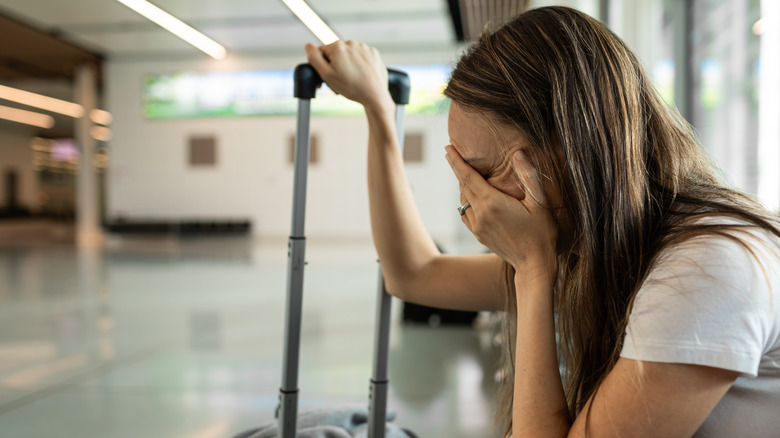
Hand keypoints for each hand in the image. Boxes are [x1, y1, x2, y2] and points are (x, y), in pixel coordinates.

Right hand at [305, 41, 392, 111]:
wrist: (375, 96)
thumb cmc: (351, 87)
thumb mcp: (327, 75)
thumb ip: (315, 58)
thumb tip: (308, 45)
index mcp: (337, 46)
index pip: (322, 52)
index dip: (323, 66)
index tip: (328, 77)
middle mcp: (351, 43)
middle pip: (336, 54)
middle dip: (335, 66)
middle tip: (340, 82)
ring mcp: (364, 48)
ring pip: (349, 56)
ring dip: (347, 66)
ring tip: (352, 81)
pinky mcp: (374, 54)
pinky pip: (361, 58)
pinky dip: (360, 66)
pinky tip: (361, 77)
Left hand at [445, 145, 557, 278]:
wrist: (534, 264)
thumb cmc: (542, 233)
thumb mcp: (540, 203)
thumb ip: (529, 176)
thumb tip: (518, 153)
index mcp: (493, 202)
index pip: (468, 176)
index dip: (456, 161)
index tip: (447, 148)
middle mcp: (480, 214)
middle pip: (463, 186)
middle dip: (458, 169)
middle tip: (453, 154)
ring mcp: (477, 226)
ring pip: (462, 200)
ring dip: (462, 186)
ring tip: (464, 173)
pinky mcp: (478, 235)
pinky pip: (465, 214)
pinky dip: (465, 201)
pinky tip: (471, 197)